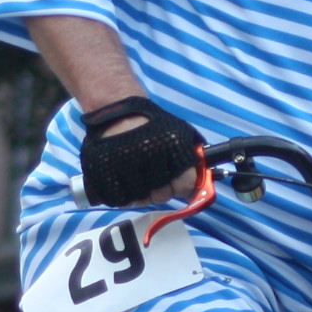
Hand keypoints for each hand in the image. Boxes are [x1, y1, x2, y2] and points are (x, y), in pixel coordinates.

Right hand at [76, 97, 204, 205]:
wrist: (117, 112)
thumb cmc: (151, 125)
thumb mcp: (179, 134)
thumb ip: (190, 158)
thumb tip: (205, 183)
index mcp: (171, 149)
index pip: (184, 185)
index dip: (181, 187)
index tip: (176, 183)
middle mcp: (149, 159)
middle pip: (162, 196)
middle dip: (161, 190)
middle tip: (155, 179)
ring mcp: (125, 167)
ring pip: (140, 200)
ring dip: (142, 194)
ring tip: (139, 178)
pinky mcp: (105, 173)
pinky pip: (119, 199)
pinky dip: (123, 195)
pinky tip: (125, 182)